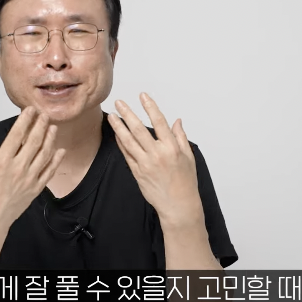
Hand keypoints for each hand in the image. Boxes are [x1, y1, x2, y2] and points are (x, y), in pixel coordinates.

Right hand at [0, 107, 65, 227]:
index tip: (30, 110)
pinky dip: (56, 160)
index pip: (17, 134)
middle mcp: (18, 168)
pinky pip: (49, 172)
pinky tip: (60, 151)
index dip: (25, 119)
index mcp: (2, 161)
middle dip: (41, 125)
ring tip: (53, 127)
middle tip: (45, 114)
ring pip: (44, 155)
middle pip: (34, 141)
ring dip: (50, 139)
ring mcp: (29, 179)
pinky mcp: (36, 189)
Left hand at [107, 93, 202, 224]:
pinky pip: (127, 154)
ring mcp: (145, 163)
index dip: (150, 107)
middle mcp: (157, 154)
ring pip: (129, 141)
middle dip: (128, 114)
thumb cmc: (185, 182)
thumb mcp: (188, 157)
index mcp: (172, 148)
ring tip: (112, 116)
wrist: (178, 205)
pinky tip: (116, 134)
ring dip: (119, 127)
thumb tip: (177, 121)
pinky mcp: (137, 172)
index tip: (142, 96)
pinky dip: (121, 143)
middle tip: (119, 102)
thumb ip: (180, 137)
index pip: (159, 122)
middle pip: (139, 129)